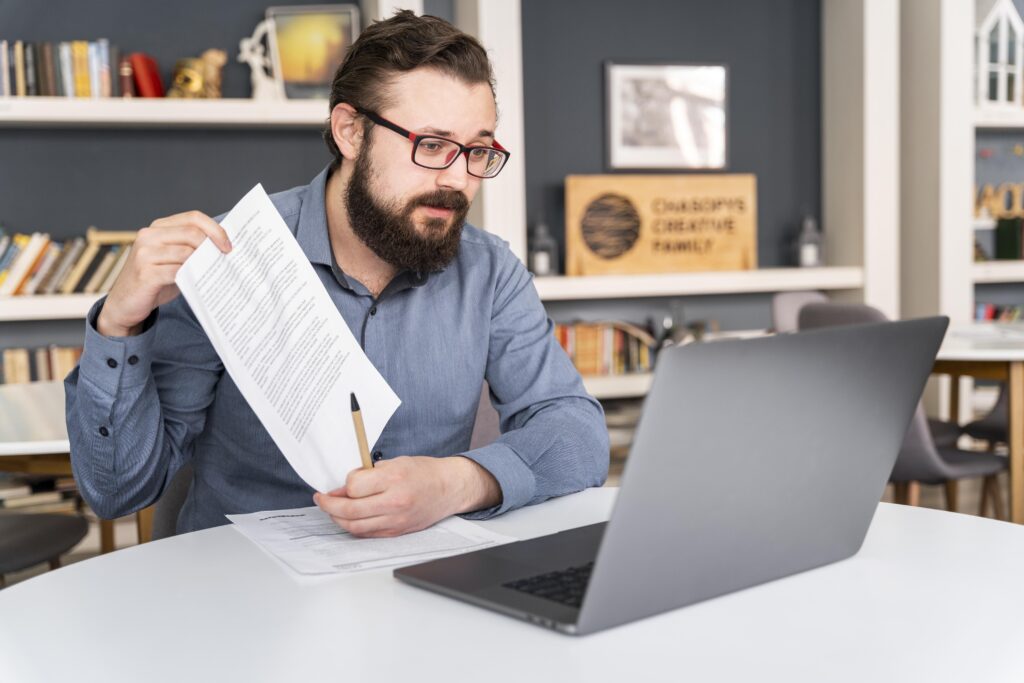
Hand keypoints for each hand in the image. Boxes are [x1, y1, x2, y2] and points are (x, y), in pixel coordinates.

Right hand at [97, 211, 231, 336]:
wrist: (124, 303)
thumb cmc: (153, 280)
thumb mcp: (172, 259)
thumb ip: (190, 249)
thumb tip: (223, 248)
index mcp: (157, 228)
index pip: (192, 218)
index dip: (215, 229)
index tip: (228, 245)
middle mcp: (149, 236)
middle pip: (192, 232)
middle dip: (214, 245)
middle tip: (226, 258)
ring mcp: (145, 254)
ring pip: (186, 252)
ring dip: (205, 262)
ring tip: (215, 271)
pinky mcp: (145, 274)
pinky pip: (177, 272)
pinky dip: (192, 276)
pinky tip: (200, 282)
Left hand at [313, 455, 500, 537]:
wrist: (450, 488)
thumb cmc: (424, 472)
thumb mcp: (396, 462)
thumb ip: (370, 474)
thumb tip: (344, 487)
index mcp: (394, 479)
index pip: (354, 486)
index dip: (343, 485)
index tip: (341, 483)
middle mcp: (395, 502)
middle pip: (350, 511)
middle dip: (329, 506)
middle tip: (321, 499)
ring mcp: (397, 520)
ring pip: (355, 526)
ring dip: (338, 519)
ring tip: (333, 510)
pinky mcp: (398, 532)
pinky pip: (368, 534)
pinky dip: (354, 527)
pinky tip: (350, 518)